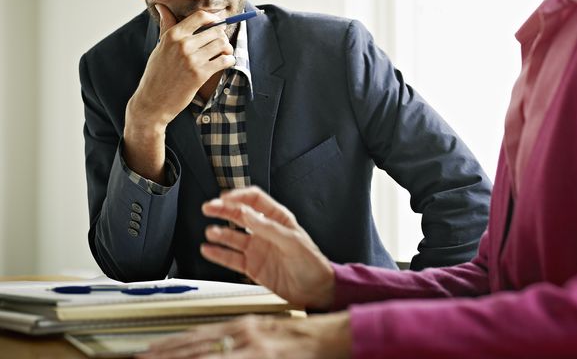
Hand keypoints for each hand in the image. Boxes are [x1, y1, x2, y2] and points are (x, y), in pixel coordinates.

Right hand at [123, 5, 235, 180]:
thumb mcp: (159, 48)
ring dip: (227, 49)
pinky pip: (225, 60)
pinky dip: (229, 61)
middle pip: (215, 31)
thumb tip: (161, 6)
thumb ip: (167, 27)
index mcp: (173, 35)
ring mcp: (192, 59)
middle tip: (219, 45)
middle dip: (221, 37)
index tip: (216, 23)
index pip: (200, 16)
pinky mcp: (200, 74)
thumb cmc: (156, 74)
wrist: (152, 102)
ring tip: (223, 54)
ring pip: (222, 45)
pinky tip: (224, 63)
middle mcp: (183, 44)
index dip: (213, 18)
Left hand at [138, 312, 350, 358]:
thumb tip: (217, 353)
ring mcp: (251, 346)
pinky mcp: (263, 356)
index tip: (149, 351)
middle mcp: (243, 332)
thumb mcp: (266, 337)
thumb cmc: (303, 339)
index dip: (171, 345)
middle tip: (140, 357)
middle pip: (195, 345)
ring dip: (178, 357)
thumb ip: (241, 345)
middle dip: (165, 354)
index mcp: (243, 326)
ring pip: (206, 353)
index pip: (198, 336)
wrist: (332, 335)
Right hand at [201, 187, 335, 309]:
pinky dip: (218, 254)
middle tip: (208, 207)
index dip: (239, 196)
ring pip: (233, 236)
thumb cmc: (311, 263)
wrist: (316, 291)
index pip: (255, 200)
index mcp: (278, 219)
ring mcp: (257, 248)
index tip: (224, 198)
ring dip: (220, 233)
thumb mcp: (292, 241)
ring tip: (210, 232)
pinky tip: (208, 250)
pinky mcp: (252, 266)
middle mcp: (265, 231)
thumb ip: (267, 227)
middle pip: (240, 215)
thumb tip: (246, 213)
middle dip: (223, 210)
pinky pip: (231, 258)